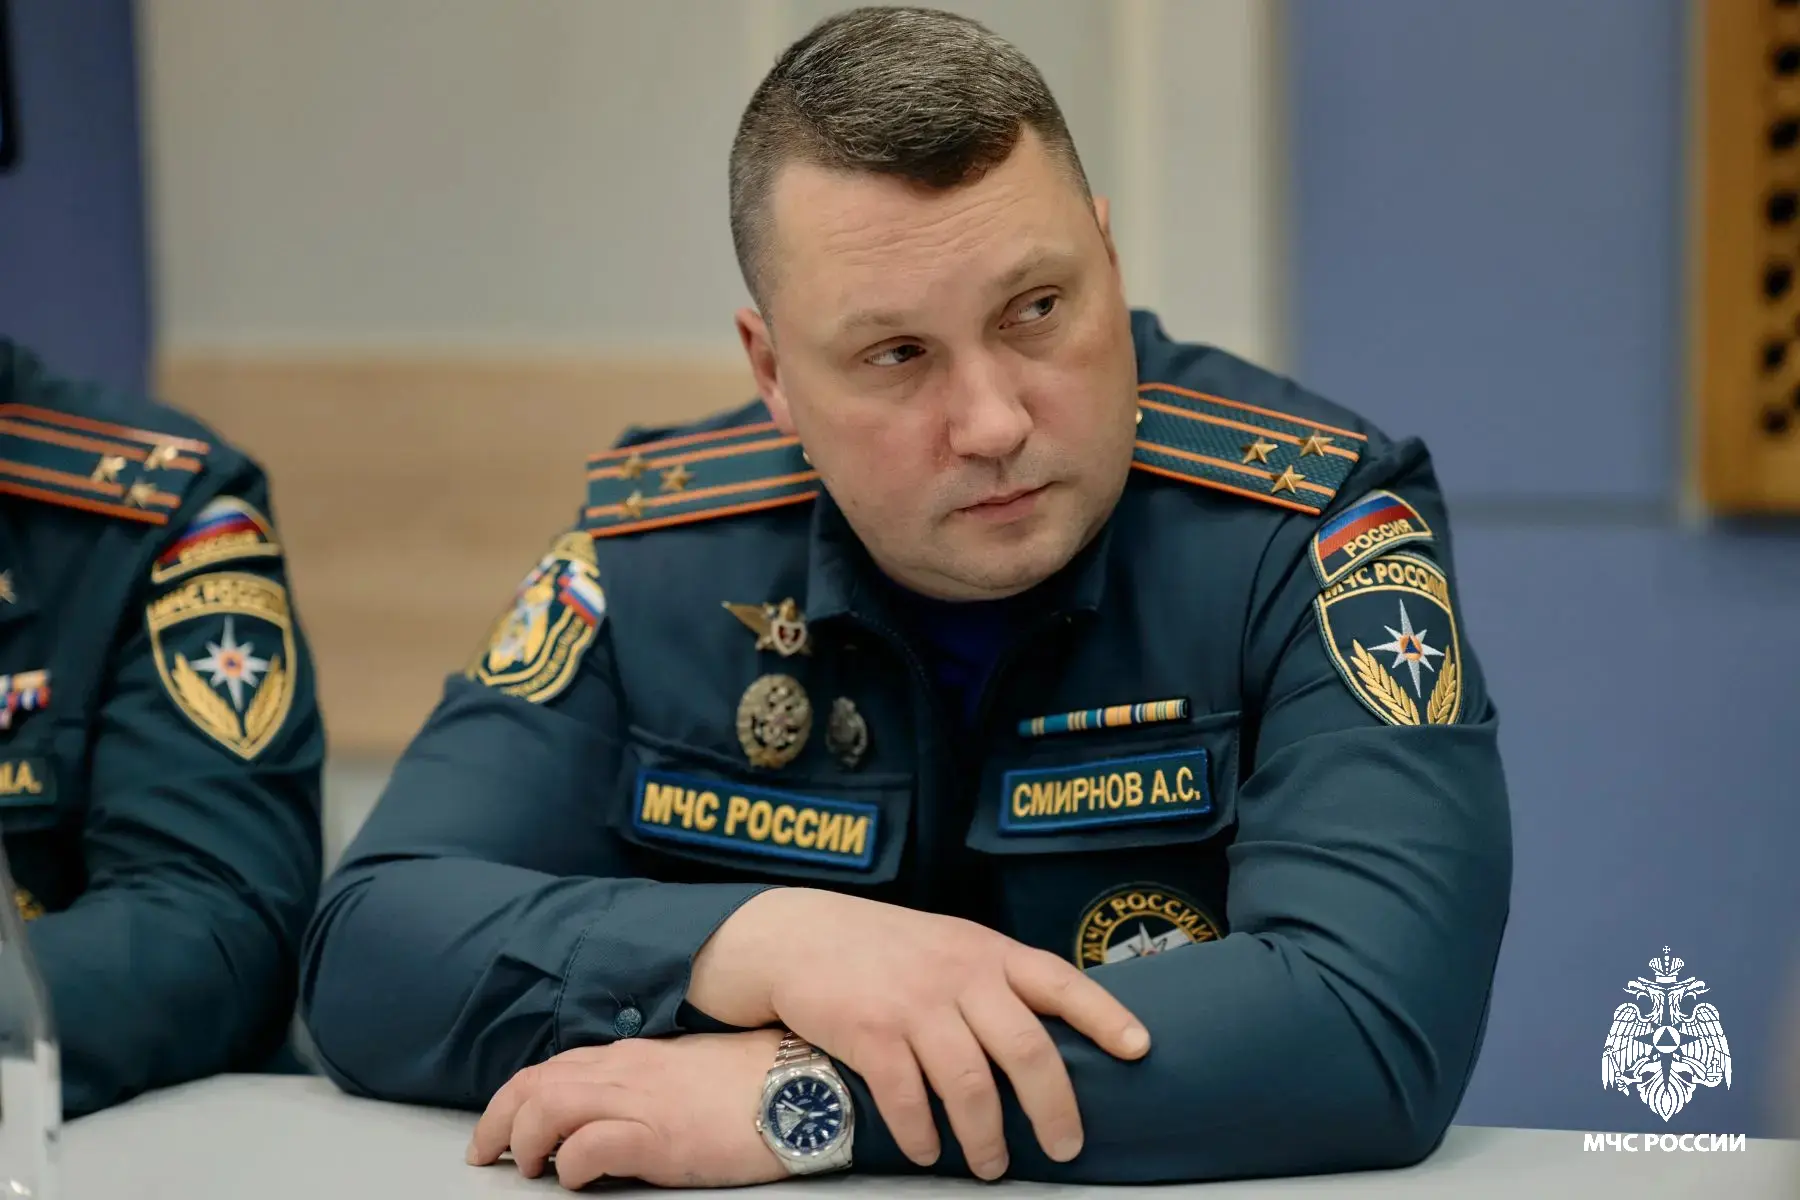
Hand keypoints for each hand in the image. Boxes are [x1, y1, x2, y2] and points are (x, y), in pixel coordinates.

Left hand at [466, 1030, 785, 1189]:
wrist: (801, 1086)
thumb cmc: (755, 1082)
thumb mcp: (690, 1073)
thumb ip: (649, 1084)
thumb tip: (617, 1109)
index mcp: (635, 1056)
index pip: (555, 1067)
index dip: (516, 1096)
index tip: (500, 1126)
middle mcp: (628, 1070)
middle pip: (537, 1083)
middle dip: (498, 1119)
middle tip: (486, 1153)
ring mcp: (642, 1100)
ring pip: (550, 1106)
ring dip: (525, 1139)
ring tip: (527, 1167)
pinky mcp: (659, 1136)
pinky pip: (592, 1145)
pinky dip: (570, 1163)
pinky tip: (572, 1178)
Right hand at [689, 888, 1149, 1179]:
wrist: (796, 936)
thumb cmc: (881, 950)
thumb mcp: (948, 947)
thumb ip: (991, 984)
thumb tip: (1044, 1040)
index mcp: (987, 952)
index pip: (1060, 980)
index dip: (1104, 1014)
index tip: (1140, 1049)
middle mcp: (959, 974)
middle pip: (1027, 1048)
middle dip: (1054, 1108)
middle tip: (1065, 1148)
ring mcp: (914, 1002)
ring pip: (971, 1085)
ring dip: (987, 1137)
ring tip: (992, 1165)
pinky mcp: (870, 1031)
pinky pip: (907, 1099)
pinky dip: (922, 1135)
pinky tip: (928, 1150)